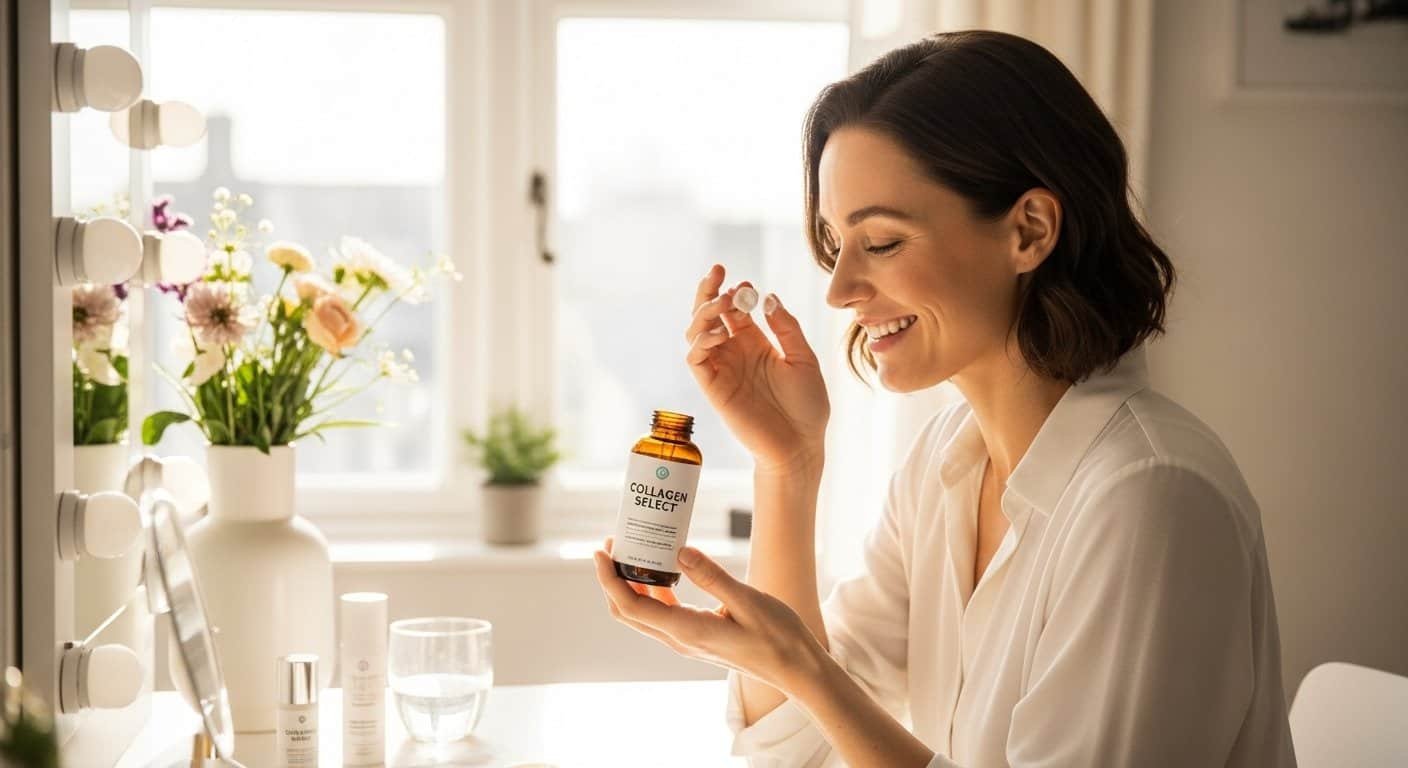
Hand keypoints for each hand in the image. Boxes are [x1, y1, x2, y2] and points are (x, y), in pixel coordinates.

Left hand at [594, 538, 826, 695]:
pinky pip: (664, 615)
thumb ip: (711, 576)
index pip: (631, 606)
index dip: (608, 579)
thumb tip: (678, 551)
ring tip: (635, 551)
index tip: (601, 552)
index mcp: (687, 630)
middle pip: (629, 611)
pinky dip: (654, 592)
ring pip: (645, 614)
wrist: (795, 669)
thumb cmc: (777, 636)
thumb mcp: (747, 600)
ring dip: (632, 585)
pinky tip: (664, 570)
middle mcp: (680, 639)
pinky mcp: (697, 638)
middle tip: (614, 545)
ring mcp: (687, 641)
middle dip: (613, 579)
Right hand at [685, 264, 828, 474]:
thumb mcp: (804, 359)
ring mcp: (722, 369)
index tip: (745, 284)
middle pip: (710, 315)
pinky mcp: (714, 387)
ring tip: (723, 303)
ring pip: (697, 332)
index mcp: (756, 344)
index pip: (736, 311)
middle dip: (709, 291)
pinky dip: (701, 341)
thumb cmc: (807, 406)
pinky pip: (696, 358)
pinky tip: (720, 333)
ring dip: (704, 312)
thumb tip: (768, 297)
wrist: (800, 445)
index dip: (736, 293)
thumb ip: (786, 328)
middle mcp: (735, 353)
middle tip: (717, 272)